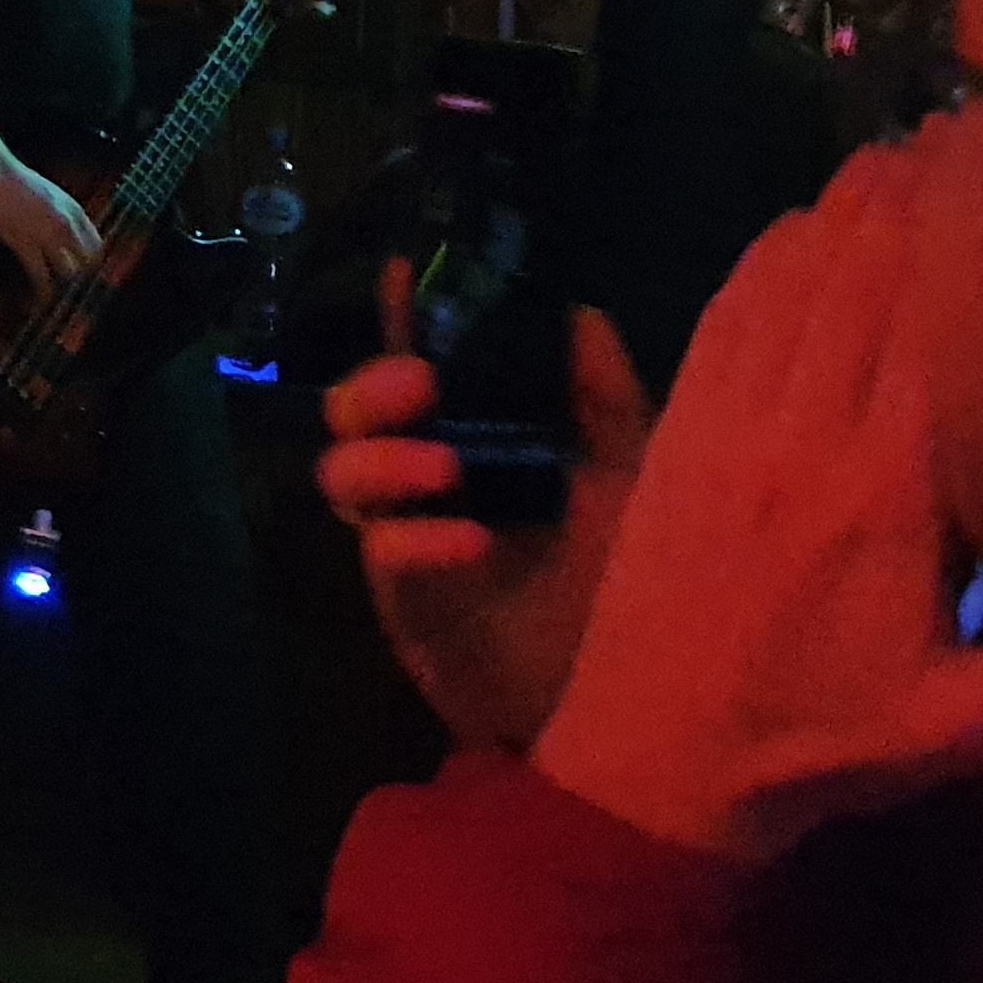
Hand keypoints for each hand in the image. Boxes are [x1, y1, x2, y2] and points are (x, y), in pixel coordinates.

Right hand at [0, 154, 104, 298]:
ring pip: (67, 271)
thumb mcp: (56, 196)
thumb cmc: (23, 183)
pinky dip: (42, 290)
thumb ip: (69, 216)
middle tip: (72, 285)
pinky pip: (40, 275)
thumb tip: (76, 237)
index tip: (88, 272)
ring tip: (56, 293)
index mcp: (75, 211)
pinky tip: (40, 298)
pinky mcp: (25, 244)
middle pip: (86, 261)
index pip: (96, 245)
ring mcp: (46, 235)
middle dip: (81, 275)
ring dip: (62, 283)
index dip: (93, 262)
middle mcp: (66, 225)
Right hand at [317, 265, 650, 756]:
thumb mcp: (638, 485)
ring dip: (380, 458)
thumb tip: (581, 315)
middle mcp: (435, 480)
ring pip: (342, 473)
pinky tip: (467, 541)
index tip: (403, 270)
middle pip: (354, 413)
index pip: (427, 365)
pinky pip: (382, 553)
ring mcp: (411, 539)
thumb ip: (607, 407)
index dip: (404, 318)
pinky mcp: (406, 603)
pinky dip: (415, 538)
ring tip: (444, 470)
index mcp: (484, 442)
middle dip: (370, 385)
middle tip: (419, 383)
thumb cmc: (641, 588)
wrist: (639, 712)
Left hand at [524, 159, 982, 861]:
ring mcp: (730, 430)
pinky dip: (759, 263)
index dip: (966, 244)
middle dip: (915, 199)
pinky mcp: (676, 438)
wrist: (657, 759)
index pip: (935, 337)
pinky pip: (720, 325)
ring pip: (790, 289)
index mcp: (889, 499)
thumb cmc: (821, 745)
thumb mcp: (965, 723)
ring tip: (891, 147)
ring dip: (839, 212)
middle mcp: (807, 441)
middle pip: (864, 286)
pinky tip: (794, 224)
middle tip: (961, 121)